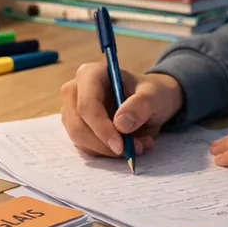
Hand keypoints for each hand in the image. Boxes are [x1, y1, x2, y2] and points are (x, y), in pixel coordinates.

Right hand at [60, 64, 183, 157]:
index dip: (101, 128)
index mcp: (90, 74)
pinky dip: (108, 152)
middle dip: (106, 144)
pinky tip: (129, 146)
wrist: (150, 102)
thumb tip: (121, 123)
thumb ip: (141, 105)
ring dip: (109, 150)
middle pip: (79, 126)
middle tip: (134, 149)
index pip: (87, 105)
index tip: (120, 146)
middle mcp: (75, 91)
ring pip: (81, 140)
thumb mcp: (154, 95)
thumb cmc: (150, 94)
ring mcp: (73, 111)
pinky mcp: (77, 128)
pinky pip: (87, 148)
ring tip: (139, 144)